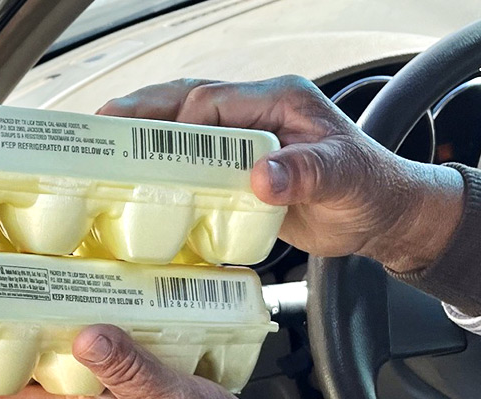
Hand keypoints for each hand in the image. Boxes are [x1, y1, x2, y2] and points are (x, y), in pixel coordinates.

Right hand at [98, 76, 463, 271]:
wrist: (383, 216)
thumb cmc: (370, 190)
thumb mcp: (343, 180)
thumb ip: (304, 174)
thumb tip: (261, 178)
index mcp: (278, 100)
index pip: (211, 101)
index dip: (177, 124)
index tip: (152, 152)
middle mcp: (255, 112)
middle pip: (184, 102)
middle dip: (139, 112)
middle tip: (97, 125)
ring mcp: (244, 138)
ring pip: (181, 125)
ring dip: (143, 132)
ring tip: (101, 144)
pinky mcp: (237, 167)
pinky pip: (190, 159)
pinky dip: (160, 163)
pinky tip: (135, 178)